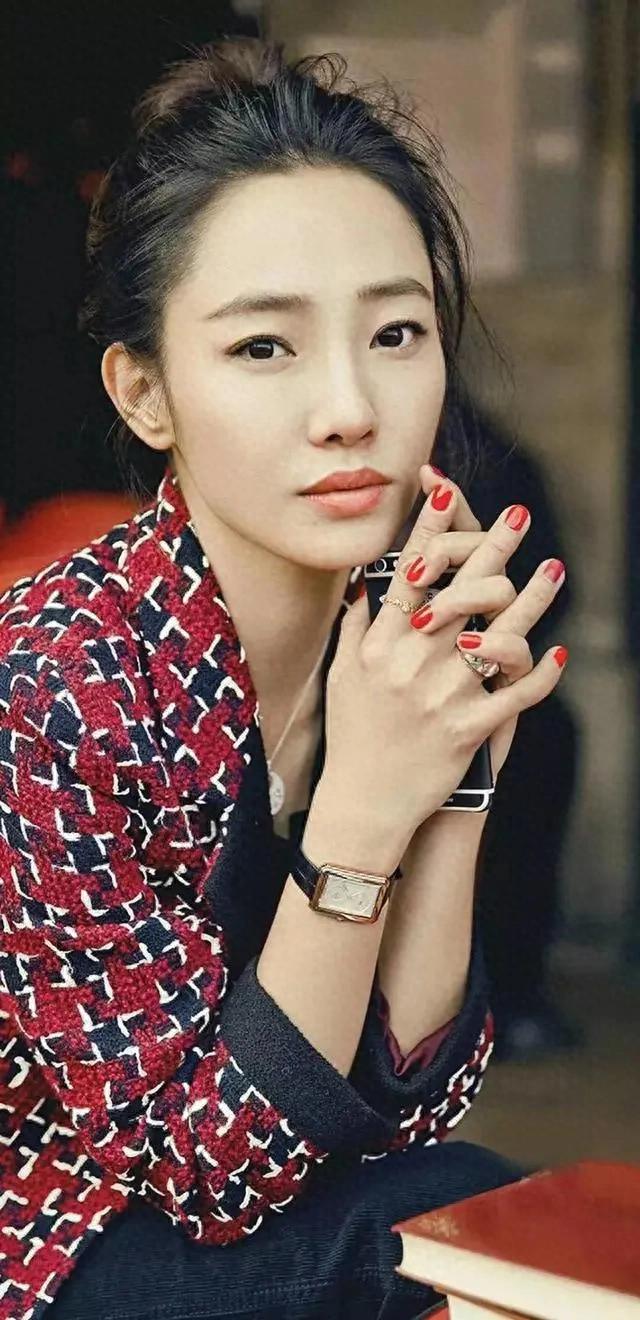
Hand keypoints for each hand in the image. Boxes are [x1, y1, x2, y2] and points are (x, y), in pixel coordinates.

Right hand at [322, 465, 566, 846]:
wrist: (364, 802)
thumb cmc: (353, 735)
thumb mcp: (344, 676)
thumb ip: (358, 628)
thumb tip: (367, 584)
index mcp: (382, 645)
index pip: (409, 574)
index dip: (430, 530)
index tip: (448, 491)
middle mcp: (412, 663)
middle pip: (462, 589)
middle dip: (493, 547)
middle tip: (518, 517)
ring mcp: (443, 695)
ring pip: (500, 635)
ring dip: (534, 600)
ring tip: (553, 570)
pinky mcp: (467, 728)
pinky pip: (515, 694)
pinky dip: (541, 674)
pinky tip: (558, 653)